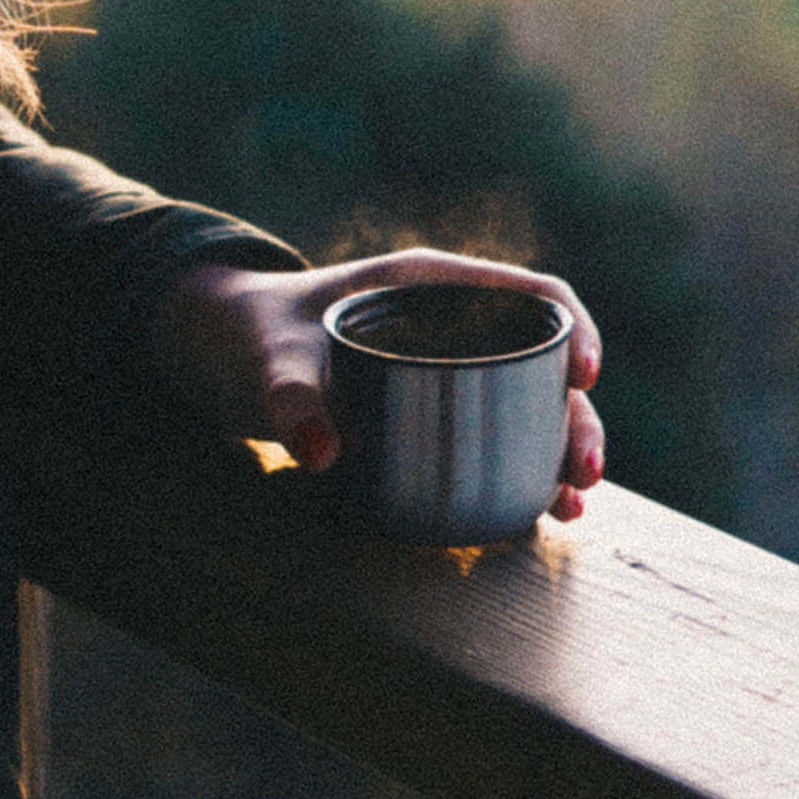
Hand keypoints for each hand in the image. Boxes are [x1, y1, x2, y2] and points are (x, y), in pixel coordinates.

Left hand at [147, 248, 605, 520]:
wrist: (214, 350)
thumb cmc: (247, 333)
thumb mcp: (266, 358)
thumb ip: (289, 398)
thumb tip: (323, 453)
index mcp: (427, 285)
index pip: (530, 290)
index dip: (571, 325)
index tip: (584, 374)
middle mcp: (446, 324)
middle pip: (540, 360)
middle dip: (575, 415)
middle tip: (584, 474)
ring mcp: (441, 369)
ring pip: (526, 403)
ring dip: (558, 449)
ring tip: (572, 505)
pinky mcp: (427, 413)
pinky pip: (494, 434)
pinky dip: (524, 468)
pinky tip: (539, 513)